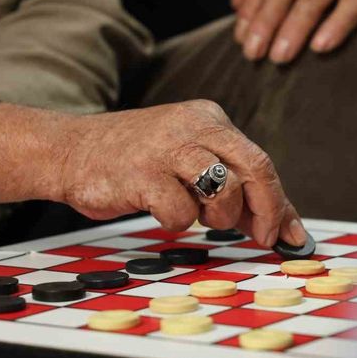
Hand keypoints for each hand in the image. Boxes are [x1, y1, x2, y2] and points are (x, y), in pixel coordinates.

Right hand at [0, 101, 307, 246]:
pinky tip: (158, 210)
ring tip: (194, 214)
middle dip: (265, 210)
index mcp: (210, 120)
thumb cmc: (138, 164)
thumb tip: (285, 229)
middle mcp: (193, 125)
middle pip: (254, 167)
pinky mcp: (140, 173)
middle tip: (261, 237)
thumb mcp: (192, 168)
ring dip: (217, 216)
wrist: (69, 151)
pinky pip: (180, 211)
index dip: (279, 203)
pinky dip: (177, 222)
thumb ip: (236, 193)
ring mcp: (166, 147)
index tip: (288, 236)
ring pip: (223, 188)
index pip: (260, 161)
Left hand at [232, 0, 356, 63]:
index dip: (252, 4)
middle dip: (266, 18)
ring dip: (294, 25)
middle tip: (254, 56)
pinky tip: (320, 49)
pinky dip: (336, 24)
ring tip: (280, 59)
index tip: (241, 41)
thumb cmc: (352, 1)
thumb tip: (236, 3)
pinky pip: (356, 1)